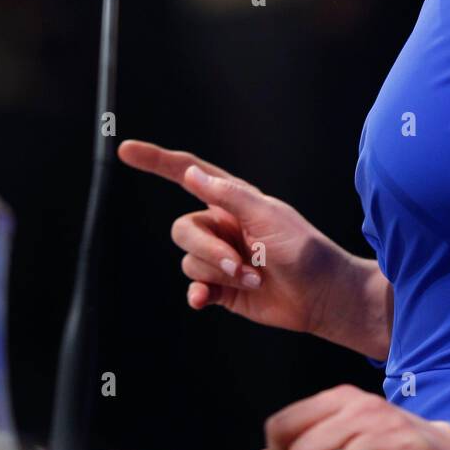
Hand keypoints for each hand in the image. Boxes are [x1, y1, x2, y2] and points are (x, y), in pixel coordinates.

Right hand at [117, 138, 350, 336]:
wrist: (322, 295)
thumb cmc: (304, 250)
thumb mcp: (268, 216)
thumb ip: (228, 196)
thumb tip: (191, 173)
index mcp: (234, 200)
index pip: (188, 174)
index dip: (157, 161)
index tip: (127, 150)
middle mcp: (223, 225)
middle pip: (184, 228)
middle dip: (207, 249)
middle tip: (240, 264)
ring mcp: (220, 257)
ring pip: (189, 260)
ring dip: (217, 273)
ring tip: (253, 278)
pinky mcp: (221, 287)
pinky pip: (192, 286)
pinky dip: (197, 292)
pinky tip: (205, 299)